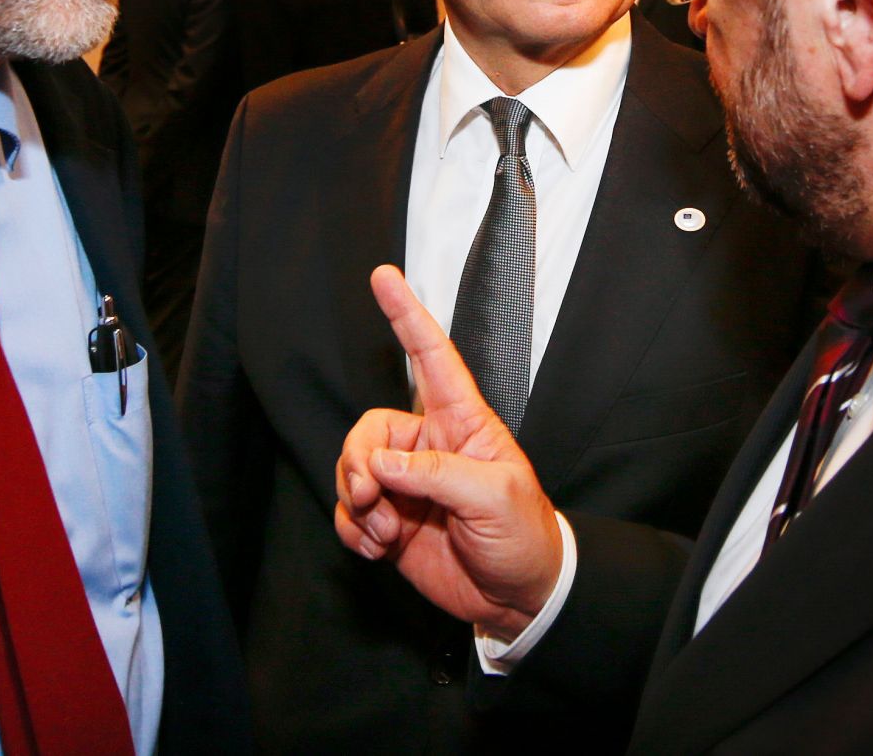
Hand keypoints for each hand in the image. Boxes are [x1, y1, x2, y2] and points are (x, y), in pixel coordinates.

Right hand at [334, 265, 562, 638]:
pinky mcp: (389, 519)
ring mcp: (406, 483)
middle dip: (359, 461)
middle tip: (372, 497)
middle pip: (370, 427)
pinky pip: (348, 510)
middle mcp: (428, 445)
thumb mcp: (494, 496)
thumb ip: (437, 473)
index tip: (384, 276)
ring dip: (356, 501)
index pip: (431, 358)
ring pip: (353, 468)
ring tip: (384, 529)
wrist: (519, 596)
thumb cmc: (523, 535)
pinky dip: (351, 529)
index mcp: (462, 422)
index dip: (408, 315)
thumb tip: (383, 464)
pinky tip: (375, 546)